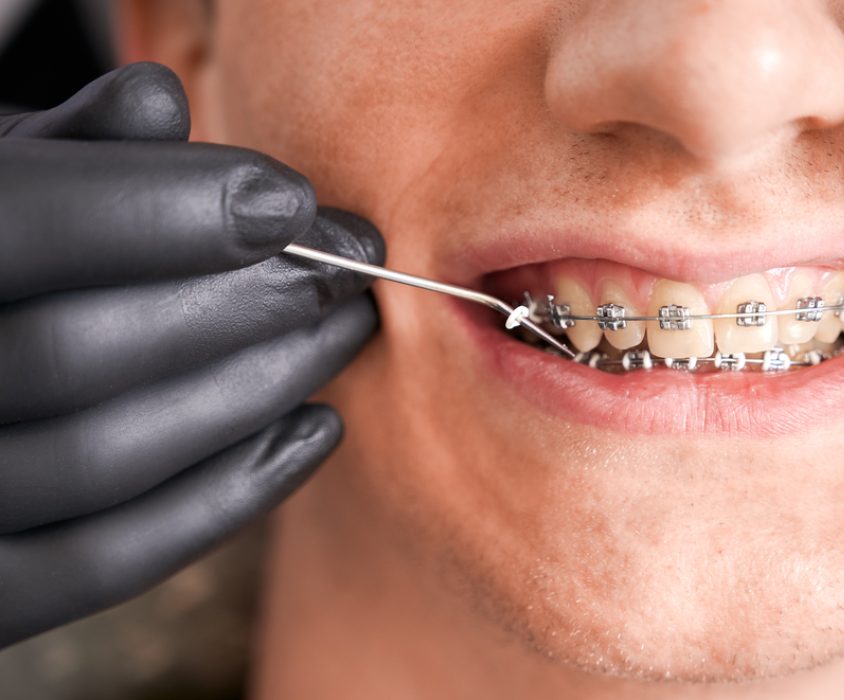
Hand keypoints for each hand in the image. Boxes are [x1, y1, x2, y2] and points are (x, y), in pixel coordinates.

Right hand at [0, 63, 383, 647]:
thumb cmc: (2, 253)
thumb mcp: (3, 179)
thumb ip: (70, 150)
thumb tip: (159, 101)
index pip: (22, 225)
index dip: (167, 211)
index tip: (292, 200)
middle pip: (76, 354)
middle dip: (239, 305)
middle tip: (348, 267)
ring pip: (102, 460)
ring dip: (257, 391)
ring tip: (344, 331)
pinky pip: (108, 559)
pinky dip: (231, 497)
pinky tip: (320, 429)